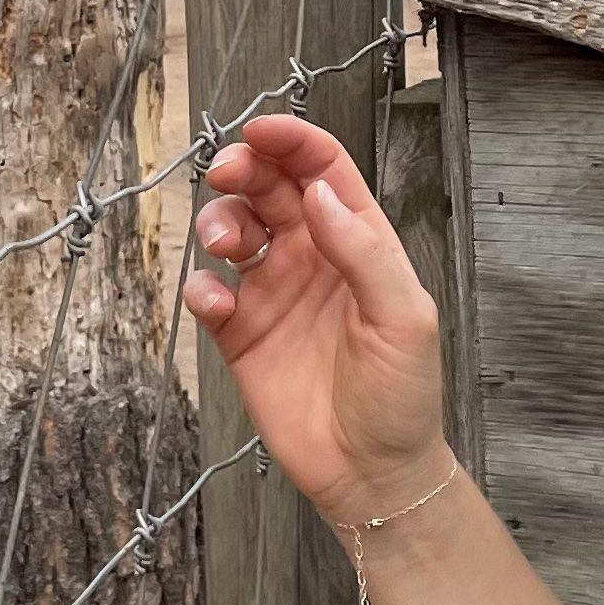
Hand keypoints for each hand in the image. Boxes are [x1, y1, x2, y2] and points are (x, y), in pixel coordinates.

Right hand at [180, 113, 448, 526]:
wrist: (372, 473)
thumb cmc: (401, 396)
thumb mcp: (403, 318)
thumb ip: (364, 252)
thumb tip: (320, 194)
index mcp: (358, 241)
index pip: (322, 170)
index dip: (291, 141)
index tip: (259, 131)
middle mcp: (312, 257)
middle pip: (268, 188)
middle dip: (242, 168)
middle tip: (226, 172)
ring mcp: (273, 293)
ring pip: (231, 229)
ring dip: (218, 221)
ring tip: (223, 245)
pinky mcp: (240, 335)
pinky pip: (208, 293)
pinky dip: (200, 287)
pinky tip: (216, 304)